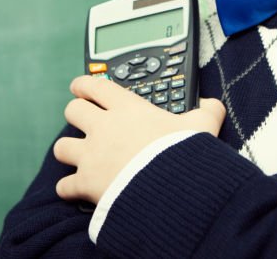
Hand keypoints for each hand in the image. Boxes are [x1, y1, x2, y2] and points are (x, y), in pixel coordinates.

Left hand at [53, 75, 225, 204]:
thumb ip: (207, 111)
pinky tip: (75, 191)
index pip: (96, 86)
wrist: (171, 189)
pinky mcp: (86, 184)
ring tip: (76, 155)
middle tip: (82, 118)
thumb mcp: (202, 125)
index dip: (85, 84)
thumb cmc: (183, 153)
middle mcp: (103, 128)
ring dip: (68, 150)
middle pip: (73, 110)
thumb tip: (214, 105)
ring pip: (62, 146)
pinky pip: (64, 186)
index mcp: (127, 109)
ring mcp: (91, 156)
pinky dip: (68, 189)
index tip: (80, 86)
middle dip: (76, 113)